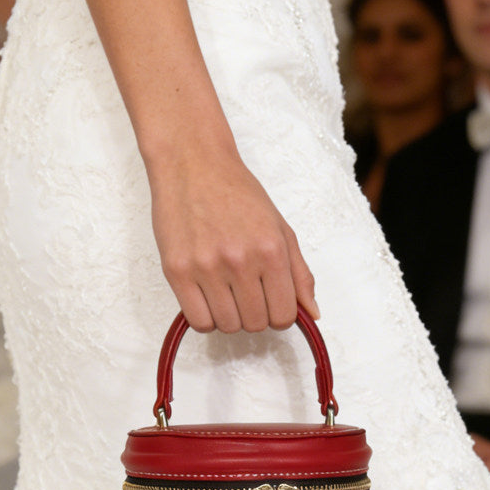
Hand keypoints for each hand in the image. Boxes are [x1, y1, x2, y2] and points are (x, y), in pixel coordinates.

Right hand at [149, 145, 317, 332]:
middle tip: (245, 292)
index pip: (284, 315)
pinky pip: (197, 321)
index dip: (279, 314)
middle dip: (254, 315)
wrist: (192, 163)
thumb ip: (299, 273)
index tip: (270, 303)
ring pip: (227, 326)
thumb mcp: (279, 228)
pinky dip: (205, 317)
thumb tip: (312, 313)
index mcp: (271, 250)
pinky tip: (207, 297)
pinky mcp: (177, 271)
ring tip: (225, 291)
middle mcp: (240, 260)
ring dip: (229, 316)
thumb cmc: (237, 194)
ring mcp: (206, 267)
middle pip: (255, 324)